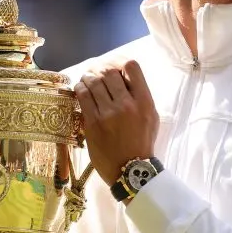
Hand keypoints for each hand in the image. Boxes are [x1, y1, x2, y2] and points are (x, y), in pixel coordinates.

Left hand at [74, 58, 157, 185]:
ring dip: (88, 77)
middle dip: (101, 69)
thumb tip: (124, 78)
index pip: (131, 66)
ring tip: (87, 80)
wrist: (130, 169)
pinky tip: (82, 90)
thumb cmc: (142, 142)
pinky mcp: (93, 123)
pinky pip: (83, 96)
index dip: (121, 63)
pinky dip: (80, 88)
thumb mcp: (151, 117)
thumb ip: (140, 96)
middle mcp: (127, 104)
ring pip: (93, 81)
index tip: (116, 69)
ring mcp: (109, 113)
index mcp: (144, 101)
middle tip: (97, 73)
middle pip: (109, 71)